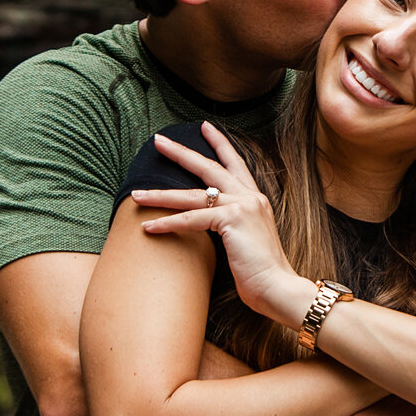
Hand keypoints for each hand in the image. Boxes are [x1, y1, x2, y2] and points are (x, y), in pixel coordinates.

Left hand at [131, 123, 312, 325]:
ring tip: (136, 194)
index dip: (220, 145)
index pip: (235, 165)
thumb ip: (232, 227)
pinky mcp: (232, 220)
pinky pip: (191, 218)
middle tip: (158, 140)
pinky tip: (148, 227)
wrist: (279, 288)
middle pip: (209, 167)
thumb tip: (212, 227)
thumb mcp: (247, 242)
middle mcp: (250, 197)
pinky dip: (167, 223)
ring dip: (160, 195)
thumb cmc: (263, 273)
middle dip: (181, 153)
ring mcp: (241, 206)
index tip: (206, 127)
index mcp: (255, 200)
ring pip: (192, 195)